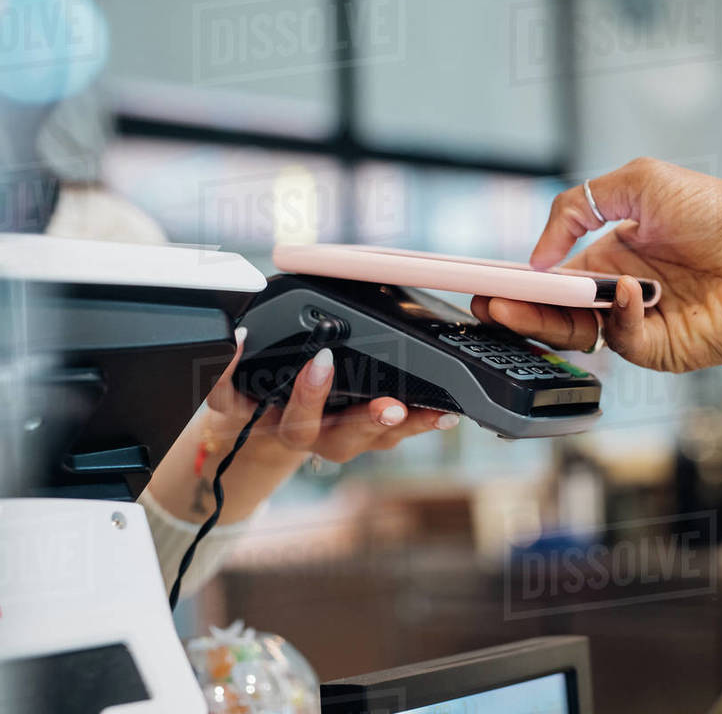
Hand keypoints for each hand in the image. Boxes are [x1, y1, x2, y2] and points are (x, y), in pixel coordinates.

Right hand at [205, 328, 459, 464]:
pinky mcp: (369, 435)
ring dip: (404, 425)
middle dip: (364, 420)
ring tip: (434, 412)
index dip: (305, 393)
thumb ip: (222, 369)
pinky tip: (447, 412)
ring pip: (372, 438)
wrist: (268, 427)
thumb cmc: (254, 396)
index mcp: (273, 422)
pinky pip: (397, 433)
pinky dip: (423, 421)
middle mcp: (311, 437)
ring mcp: (342, 439)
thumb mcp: (229, 388)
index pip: (280, 412)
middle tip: (389, 406)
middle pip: (337, 435)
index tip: (319, 362)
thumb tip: (236, 335)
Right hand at [471, 157, 721, 372]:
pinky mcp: (658, 350)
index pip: (551, 273)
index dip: (519, 279)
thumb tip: (541, 253)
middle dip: (516, 307)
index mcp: (610, 252)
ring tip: (514, 308)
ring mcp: (636, 323)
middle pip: (553, 307)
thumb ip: (580, 206)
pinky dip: (617, 316)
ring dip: (544, 319)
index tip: (487, 281)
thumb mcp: (641, 182)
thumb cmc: (721, 215)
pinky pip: (620, 339)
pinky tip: (628, 291)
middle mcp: (617, 291)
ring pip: (575, 331)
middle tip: (486, 304)